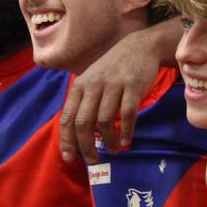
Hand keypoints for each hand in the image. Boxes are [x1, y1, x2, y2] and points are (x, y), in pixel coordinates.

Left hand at [60, 30, 160, 163]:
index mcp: (80, 86)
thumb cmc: (114, 68)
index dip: (67, 141)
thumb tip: (77, 133)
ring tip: (113, 150)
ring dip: (108, 140)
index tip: (70, 158)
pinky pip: (127, 113)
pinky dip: (126, 131)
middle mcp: (93, 85)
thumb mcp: (93, 80)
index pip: (67, 118)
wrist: (140, 47)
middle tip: (93, 160)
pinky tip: (126, 141)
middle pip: (83, 122)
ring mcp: (113, 85)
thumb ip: (84, 102)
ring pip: (105, 120)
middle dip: (86, 146)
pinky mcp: (132, 86)